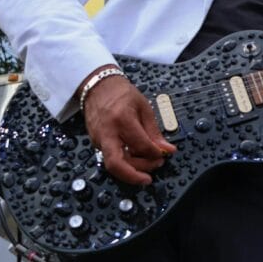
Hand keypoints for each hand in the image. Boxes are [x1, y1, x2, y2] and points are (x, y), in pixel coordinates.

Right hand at [79, 68, 176, 184]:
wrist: (98, 87)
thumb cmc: (121, 94)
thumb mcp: (144, 107)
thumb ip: (154, 132)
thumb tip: (167, 149)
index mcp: (122, 119)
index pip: (140, 145)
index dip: (155, 153)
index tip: (164, 154)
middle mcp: (107, 132)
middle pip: (117, 164)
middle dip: (137, 174)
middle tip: (155, 169)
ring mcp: (98, 140)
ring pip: (113, 166)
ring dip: (133, 170)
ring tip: (149, 164)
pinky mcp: (95, 143)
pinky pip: (111, 159)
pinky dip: (125, 163)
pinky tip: (137, 160)